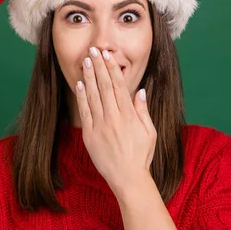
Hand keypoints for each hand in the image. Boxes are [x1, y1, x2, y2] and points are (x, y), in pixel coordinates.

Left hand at [75, 46, 156, 196]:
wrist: (128, 178)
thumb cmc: (141, 156)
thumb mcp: (150, 132)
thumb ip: (143, 110)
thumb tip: (140, 90)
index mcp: (129, 115)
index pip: (119, 86)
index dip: (112, 68)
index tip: (108, 56)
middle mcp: (114, 118)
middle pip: (104, 86)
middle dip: (99, 66)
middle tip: (94, 51)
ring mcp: (101, 126)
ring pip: (93, 96)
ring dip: (89, 77)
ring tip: (86, 61)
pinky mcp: (90, 135)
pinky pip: (84, 112)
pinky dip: (82, 97)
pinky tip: (80, 84)